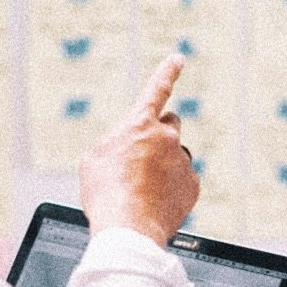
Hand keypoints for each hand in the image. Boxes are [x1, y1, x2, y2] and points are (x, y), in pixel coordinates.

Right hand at [78, 55, 199, 244]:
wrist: (128, 227)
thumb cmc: (105, 194)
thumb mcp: (94, 160)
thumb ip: (115, 143)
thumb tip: (127, 145)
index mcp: (140, 124)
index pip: (157, 89)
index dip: (167, 72)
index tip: (178, 58)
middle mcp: (166, 137)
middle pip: (170, 124)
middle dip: (160, 133)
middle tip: (145, 156)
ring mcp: (182, 161)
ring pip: (175, 156)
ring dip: (163, 166)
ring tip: (142, 189)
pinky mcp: (192, 185)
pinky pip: (183, 181)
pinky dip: (171, 188)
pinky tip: (154, 201)